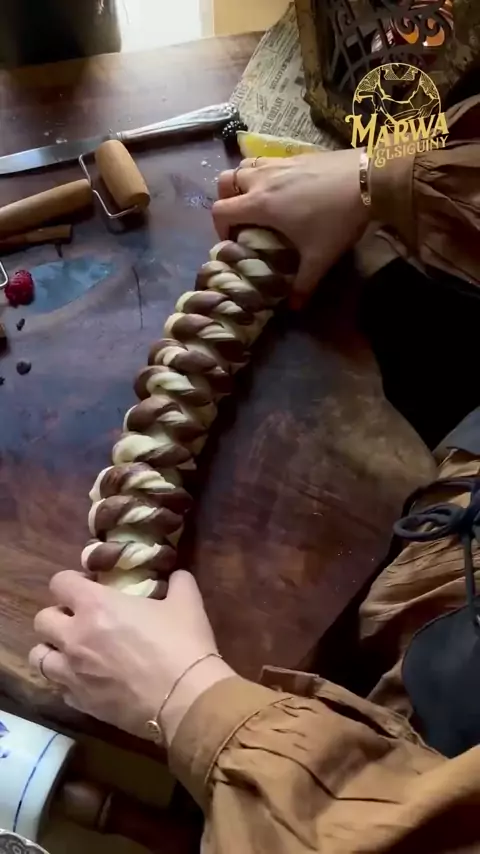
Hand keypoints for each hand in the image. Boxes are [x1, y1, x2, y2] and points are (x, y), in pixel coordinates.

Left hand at [30, 570, 234, 744]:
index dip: (72, 582)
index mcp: (96, 605)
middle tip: (81, 619)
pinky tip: (88, 679)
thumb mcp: (187, 602)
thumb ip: (177, 582)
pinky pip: (58, 687)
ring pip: (39, 656)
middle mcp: (74, 637)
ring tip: (74, 651)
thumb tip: (176, 575)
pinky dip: (67, 681)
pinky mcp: (79, 702)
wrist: (186, 700)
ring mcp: (73, 672)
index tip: (89, 587)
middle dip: (58, 615)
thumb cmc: (183, 644)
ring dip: (53, 650)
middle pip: (41, 619)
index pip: (59, 582)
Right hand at [213, 148, 369, 308]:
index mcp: (261, 204)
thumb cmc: (337, 219)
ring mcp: (279, 163)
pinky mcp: (295, 155)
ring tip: (259, 200)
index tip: (233, 240)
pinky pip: (266, 160)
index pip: (220, 210)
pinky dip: (264, 172)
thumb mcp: (320, 257)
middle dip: (226, 199)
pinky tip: (284, 188)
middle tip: (242, 218)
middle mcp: (262, 179)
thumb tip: (294, 307)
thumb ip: (304, 284)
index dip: (219, 227)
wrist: (367, 179)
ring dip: (243, 182)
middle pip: (225, 181)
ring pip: (244, 166)